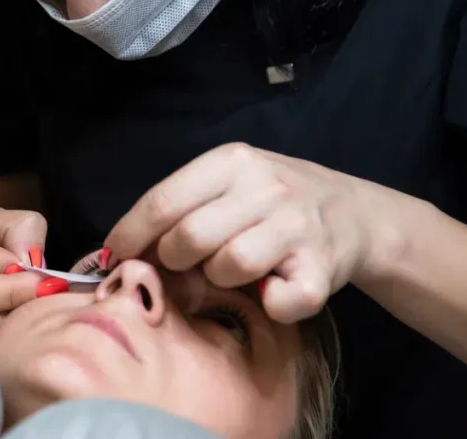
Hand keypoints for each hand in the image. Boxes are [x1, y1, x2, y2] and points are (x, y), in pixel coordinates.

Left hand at [105, 143, 390, 323]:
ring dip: (219, 279)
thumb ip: (180, 207)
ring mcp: (298, 226)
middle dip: (174, 260)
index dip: (131, 234)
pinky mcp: (324, 266)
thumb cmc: (268, 203)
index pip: (163, 201)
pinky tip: (272, 290)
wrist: (352, 213)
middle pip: (189, 237)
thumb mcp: (225, 185)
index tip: (113, 255)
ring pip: (229, 266)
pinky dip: (270, 304)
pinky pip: (280, 301)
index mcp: (232, 162)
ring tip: (233, 271)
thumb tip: (120, 250)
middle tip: (184, 265)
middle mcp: (266, 187)